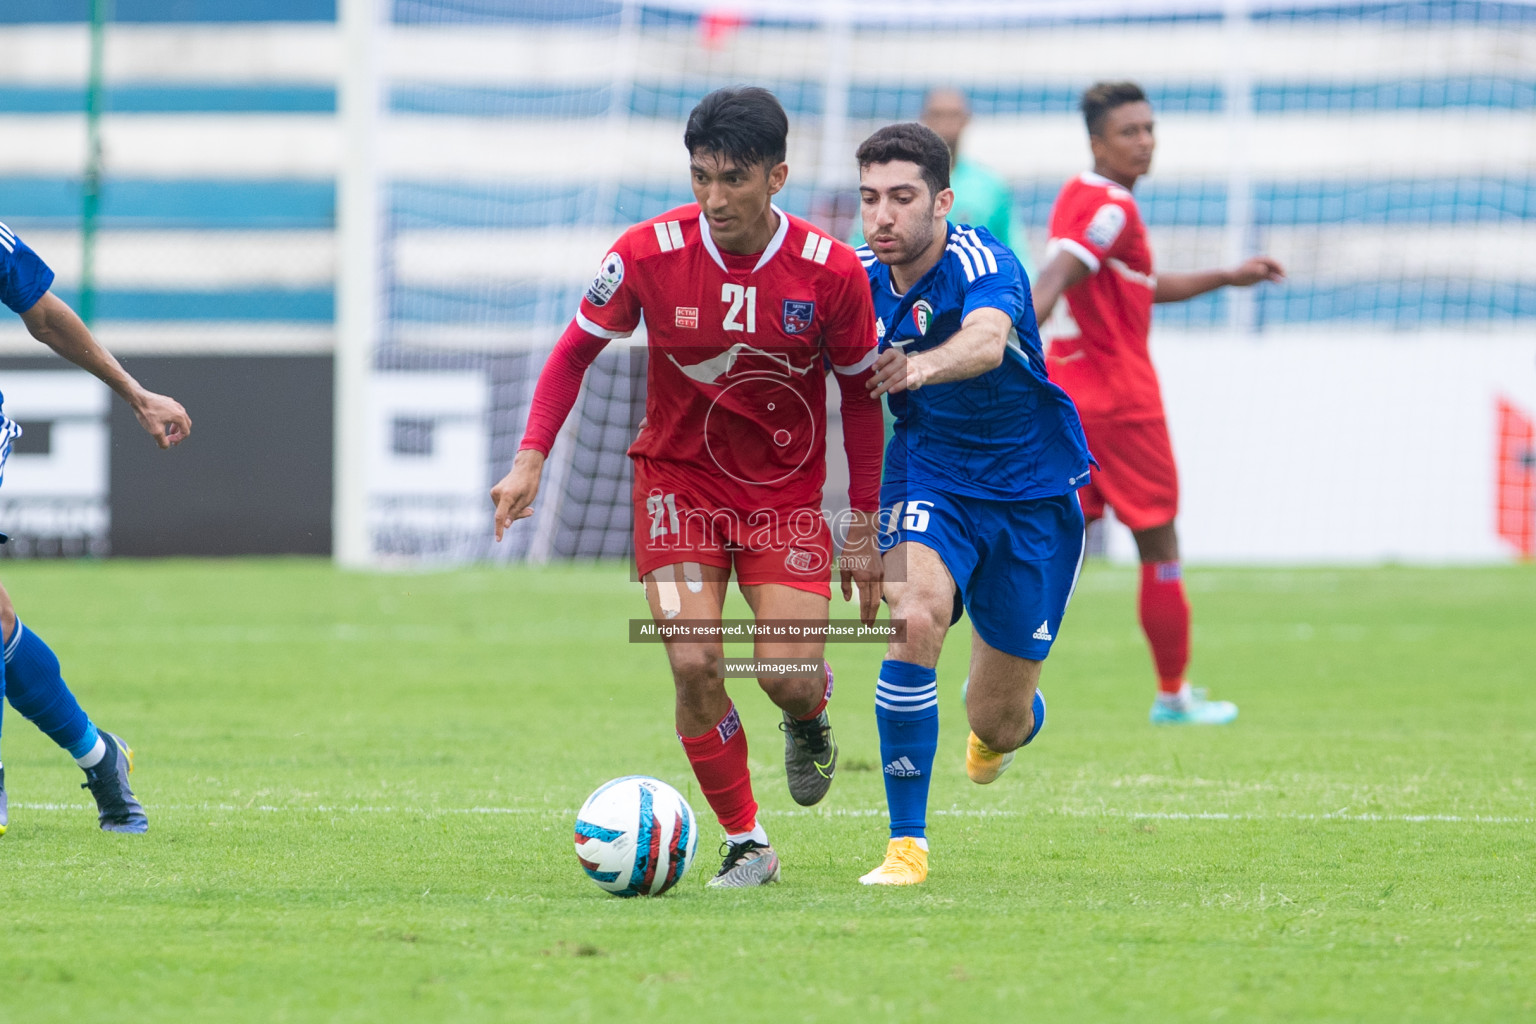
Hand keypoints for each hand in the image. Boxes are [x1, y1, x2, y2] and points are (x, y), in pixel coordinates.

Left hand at [132, 390, 190, 448]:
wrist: (139, 399)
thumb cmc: (147, 413)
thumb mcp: (155, 431)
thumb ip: (163, 442)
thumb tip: (166, 446)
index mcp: (179, 416)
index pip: (185, 432)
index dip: (177, 439)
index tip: (167, 441)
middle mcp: (180, 409)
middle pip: (186, 425)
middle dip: (180, 434)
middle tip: (172, 439)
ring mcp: (174, 404)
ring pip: (181, 418)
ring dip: (177, 427)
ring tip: (169, 432)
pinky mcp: (168, 401)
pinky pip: (175, 412)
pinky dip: (172, 420)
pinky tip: (163, 421)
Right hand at [491, 449, 544, 541]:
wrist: (525, 468)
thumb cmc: (529, 483)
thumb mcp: (526, 500)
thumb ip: (515, 513)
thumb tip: (506, 525)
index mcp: (507, 495)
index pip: (500, 516)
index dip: (499, 529)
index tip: (498, 539)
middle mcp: (497, 493)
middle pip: (504, 515)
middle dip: (516, 516)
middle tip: (530, 511)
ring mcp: (494, 492)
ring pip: (503, 511)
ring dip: (513, 511)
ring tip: (525, 503)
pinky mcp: (494, 493)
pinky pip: (502, 506)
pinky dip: (510, 507)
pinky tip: (518, 500)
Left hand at [839, 510, 884, 626]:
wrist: (864, 536)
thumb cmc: (851, 551)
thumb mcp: (844, 567)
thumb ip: (845, 585)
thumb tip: (847, 599)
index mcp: (863, 578)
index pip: (865, 602)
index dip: (864, 614)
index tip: (863, 623)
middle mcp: (874, 578)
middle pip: (875, 602)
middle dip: (871, 615)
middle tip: (868, 626)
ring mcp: (880, 575)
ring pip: (879, 597)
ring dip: (875, 609)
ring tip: (871, 618)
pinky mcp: (883, 572)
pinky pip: (881, 589)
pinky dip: (878, 599)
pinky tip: (875, 605)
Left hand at [866, 347, 925, 397]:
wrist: (922, 367)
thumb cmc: (901, 366)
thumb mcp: (892, 361)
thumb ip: (881, 364)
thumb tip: (867, 371)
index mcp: (895, 354)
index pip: (888, 355)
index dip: (880, 362)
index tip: (872, 369)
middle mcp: (902, 360)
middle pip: (888, 370)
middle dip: (876, 379)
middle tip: (868, 386)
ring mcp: (909, 368)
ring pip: (894, 378)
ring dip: (883, 387)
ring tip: (874, 394)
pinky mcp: (915, 377)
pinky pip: (906, 382)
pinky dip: (898, 386)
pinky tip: (890, 391)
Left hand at [1228, 256, 1285, 286]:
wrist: (1230, 278)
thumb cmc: (1238, 273)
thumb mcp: (1247, 272)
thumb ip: (1255, 270)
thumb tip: (1264, 270)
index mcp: (1258, 260)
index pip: (1271, 261)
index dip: (1278, 266)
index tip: (1281, 271)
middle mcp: (1260, 264)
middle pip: (1273, 266)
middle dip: (1279, 270)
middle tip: (1284, 276)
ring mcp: (1260, 270)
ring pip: (1272, 272)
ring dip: (1278, 276)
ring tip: (1282, 281)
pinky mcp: (1259, 277)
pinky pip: (1269, 277)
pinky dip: (1274, 279)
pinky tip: (1278, 283)